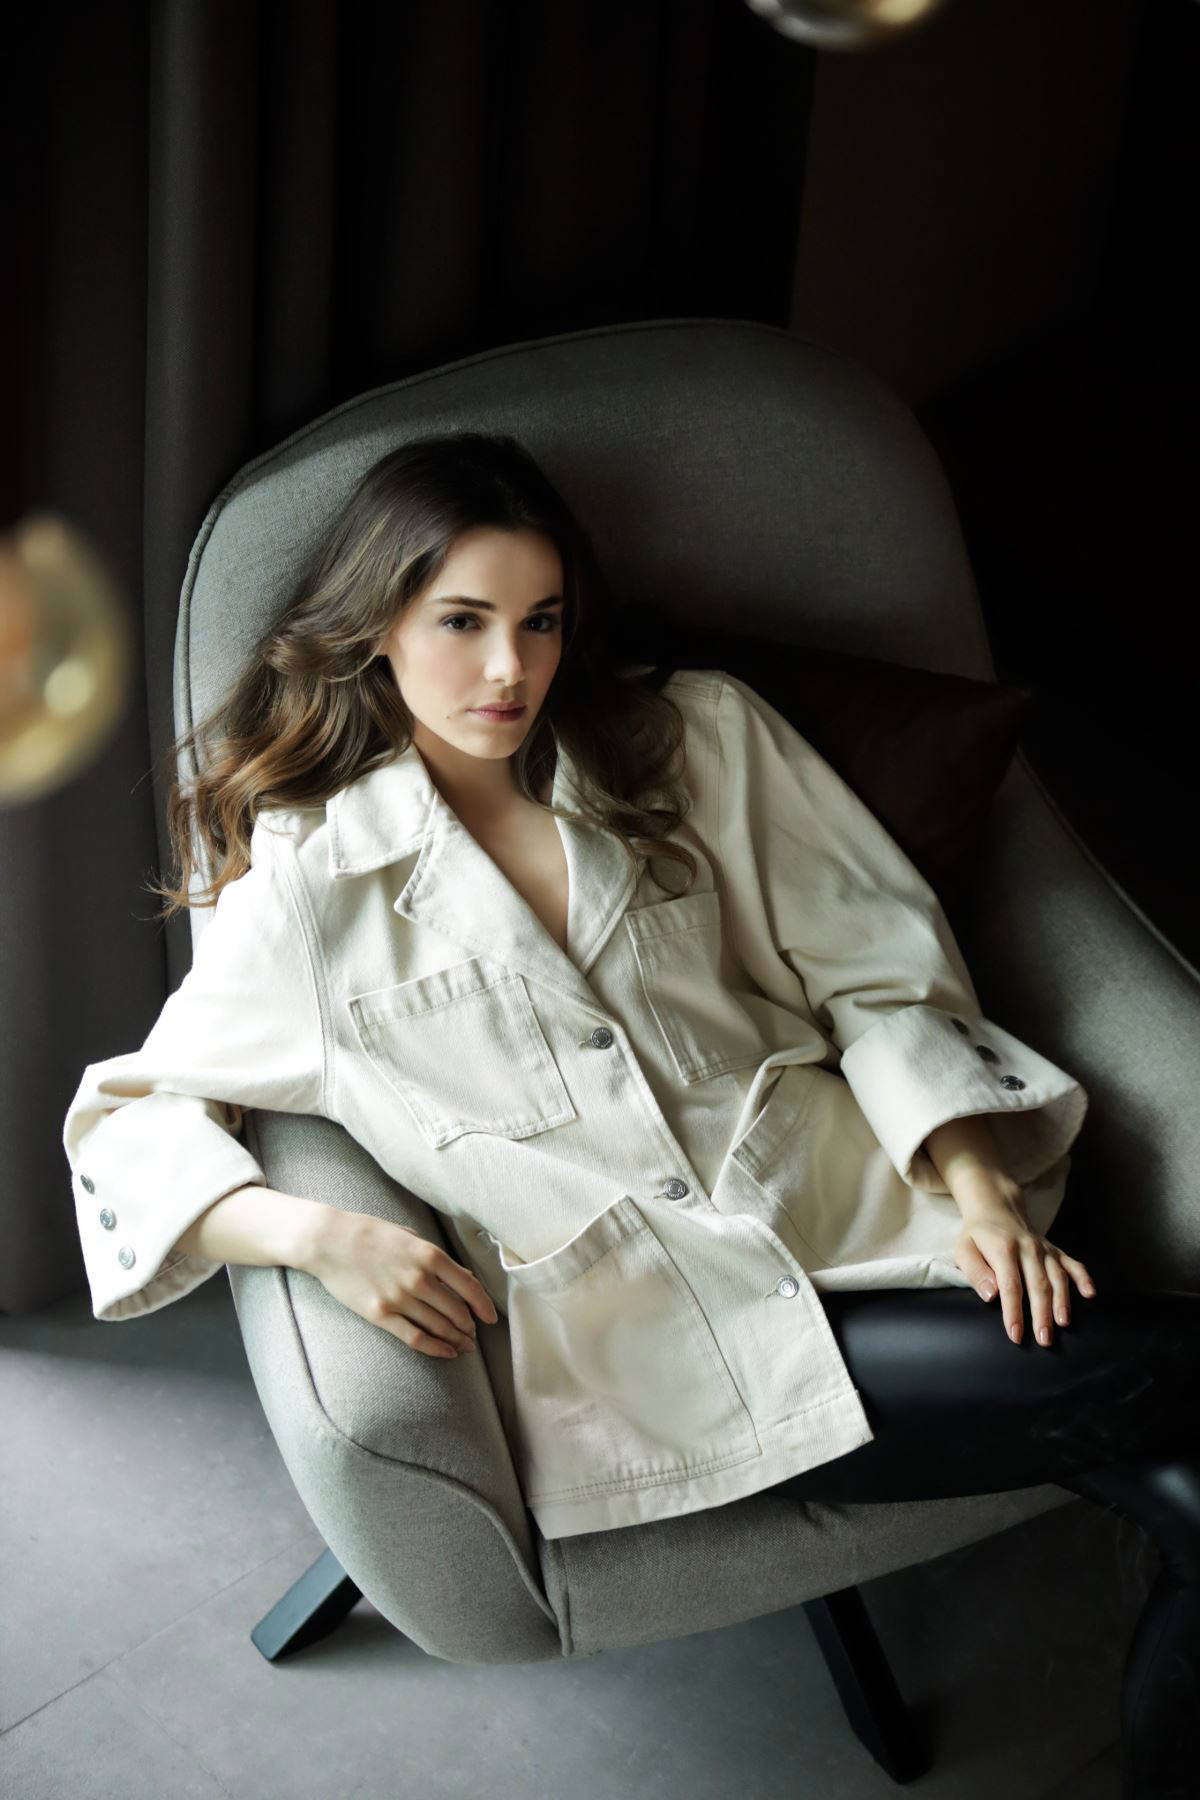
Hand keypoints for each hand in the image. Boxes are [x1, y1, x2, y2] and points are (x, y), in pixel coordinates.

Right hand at [309, 1210, 498, 1357]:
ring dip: (457, 1339)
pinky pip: (415, 1337)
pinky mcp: (381, 1314)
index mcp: (429, 1255)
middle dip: (470, 1327)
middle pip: (456, 1311)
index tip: (491, 1318)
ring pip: (440, 1326)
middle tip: (475, 1336)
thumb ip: (436, 1258)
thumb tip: (463, 1277)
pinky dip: (436, 1348)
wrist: (330, 1241)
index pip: (469, 1286)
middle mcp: (418, 1278)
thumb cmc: (371, 1234)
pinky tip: (447, 1353)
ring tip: (465, 1346)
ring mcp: (399, 1298)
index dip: (484, 1306)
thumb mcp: (410, 1236)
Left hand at [950, 1177, 1097, 1346]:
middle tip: (1044, 1339)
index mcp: (1003, 1248)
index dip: (1014, 1312)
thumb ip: (976, 1272)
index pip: (1011, 1285)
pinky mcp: (1055, 1250)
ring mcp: (1044, 1249)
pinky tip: (1090, 1294)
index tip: (1016, 1334)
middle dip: (1042, 1314)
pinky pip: (1073, 1264)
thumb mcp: (964, 1250)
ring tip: (1063, 1324)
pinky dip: (1083, 1278)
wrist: (996, 1208)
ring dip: (1062, 1301)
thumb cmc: (977, 1235)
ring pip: (1057, 1277)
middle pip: (1038, 1284)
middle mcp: (1028, 1248)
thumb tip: (991, 1295)